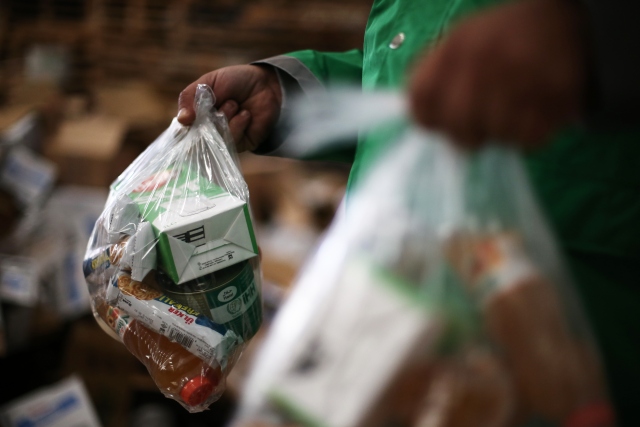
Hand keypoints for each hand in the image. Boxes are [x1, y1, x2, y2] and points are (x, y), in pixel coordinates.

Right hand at [178, 64, 281, 151]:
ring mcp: (223, 139)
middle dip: (208, 117)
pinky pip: (232, 142)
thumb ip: (190, 97)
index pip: (182, 129)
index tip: (190, 116)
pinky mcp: (240, 145)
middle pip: (197, 136)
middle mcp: (208, 130)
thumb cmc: (236, 81)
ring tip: (234, 104)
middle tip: (221, 102)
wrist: (266, 85)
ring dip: (225, 117)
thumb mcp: (208, 82)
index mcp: (196, 115)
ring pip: (215, 138)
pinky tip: (245, 114)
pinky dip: (238, 125)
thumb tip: (182, 120)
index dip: (186, 124)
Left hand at [408, 0, 586, 148]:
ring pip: (494, 136)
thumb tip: (417, 120)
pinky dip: (526, 137)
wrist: (561, 20)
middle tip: (475, 128)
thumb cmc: (499, 41)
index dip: (427, 120)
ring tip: (507, 115)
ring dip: (498, 135)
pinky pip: (528, 139)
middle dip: (463, 135)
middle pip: (457, 125)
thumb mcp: (459, 45)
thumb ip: (431, 80)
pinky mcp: (558, 94)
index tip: (439, 124)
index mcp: (456, 46)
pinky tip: (529, 116)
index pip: (420, 99)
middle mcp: (487, 58)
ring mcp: (524, 75)